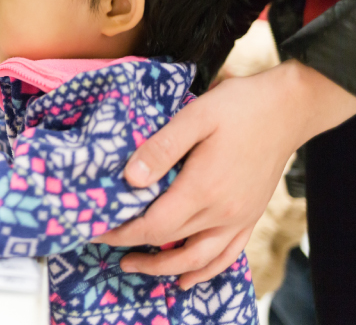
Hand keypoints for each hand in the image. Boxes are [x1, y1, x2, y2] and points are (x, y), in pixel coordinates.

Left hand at [95, 60, 355, 288]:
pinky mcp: (250, 216)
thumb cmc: (239, 107)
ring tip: (136, 266)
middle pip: (171, 244)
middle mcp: (223, 211)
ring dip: (165, 269)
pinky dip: (205, 271)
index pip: (154, 225)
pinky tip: (187, 278)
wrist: (288, 108)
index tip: (97, 231)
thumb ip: (161, 148)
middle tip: (105, 244)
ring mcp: (239, 217)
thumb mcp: (195, 116)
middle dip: (135, 248)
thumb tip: (130, 178)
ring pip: (199, 259)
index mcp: (203, 188)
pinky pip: (227, 255)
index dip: (123, 233)